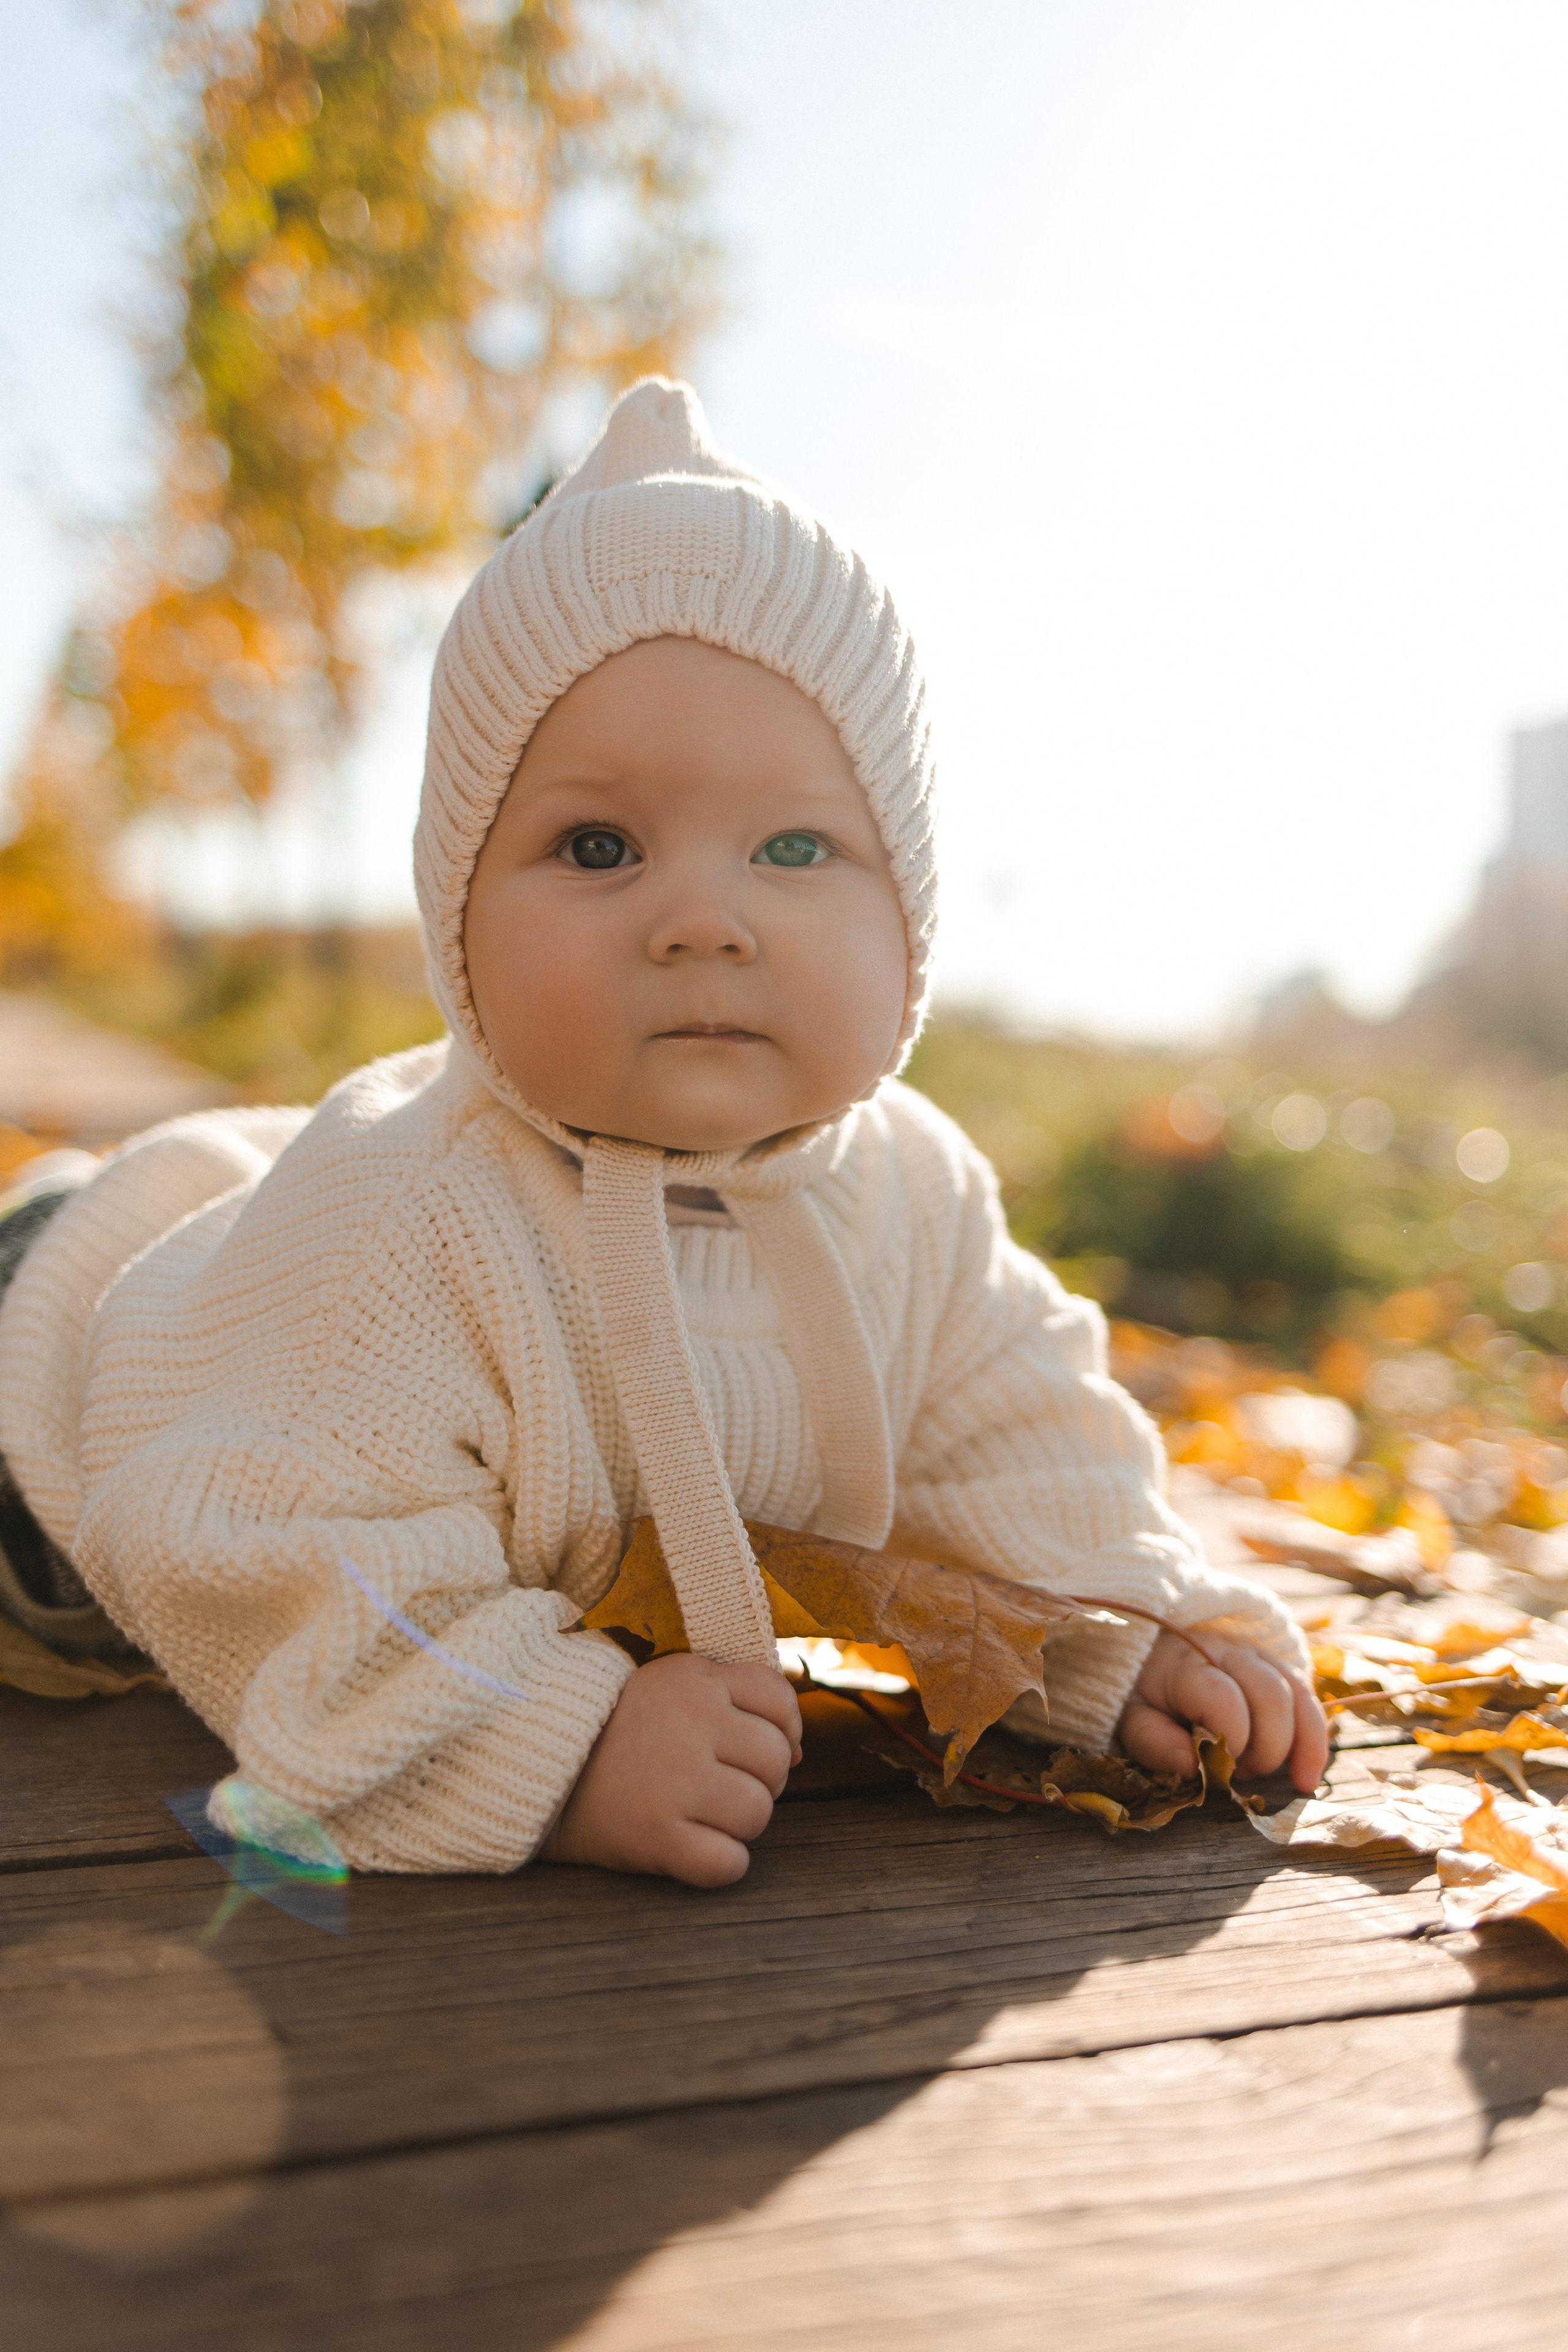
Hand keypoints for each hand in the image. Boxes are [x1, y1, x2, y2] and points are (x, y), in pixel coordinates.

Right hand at [538, 1652, 803, 1886]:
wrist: (533, 1765)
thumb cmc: (613, 1730)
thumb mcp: (670, 1686)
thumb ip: (735, 1697)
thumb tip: (800, 1749)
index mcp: (695, 1680)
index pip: (779, 1699)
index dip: (781, 1729)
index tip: (751, 1748)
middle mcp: (691, 1723)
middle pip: (776, 1760)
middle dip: (758, 1779)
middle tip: (716, 1784)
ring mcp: (674, 1781)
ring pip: (759, 1813)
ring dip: (738, 1824)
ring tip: (699, 1814)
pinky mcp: (656, 1836)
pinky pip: (728, 1863)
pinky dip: (720, 1865)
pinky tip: (691, 1849)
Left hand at [1118, 1628, 1327, 1793]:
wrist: (1145, 1652)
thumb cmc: (1138, 1691)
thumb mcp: (1130, 1718)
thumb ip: (1153, 1742)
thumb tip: (1192, 1765)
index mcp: (1186, 1662)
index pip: (1225, 1700)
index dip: (1229, 1742)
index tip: (1216, 1769)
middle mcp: (1227, 1649)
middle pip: (1271, 1696)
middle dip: (1266, 1748)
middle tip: (1241, 1774)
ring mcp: (1255, 1652)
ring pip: (1298, 1693)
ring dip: (1300, 1744)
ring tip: (1295, 1783)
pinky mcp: (1274, 1663)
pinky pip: (1307, 1695)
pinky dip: (1315, 1736)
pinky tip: (1308, 1772)